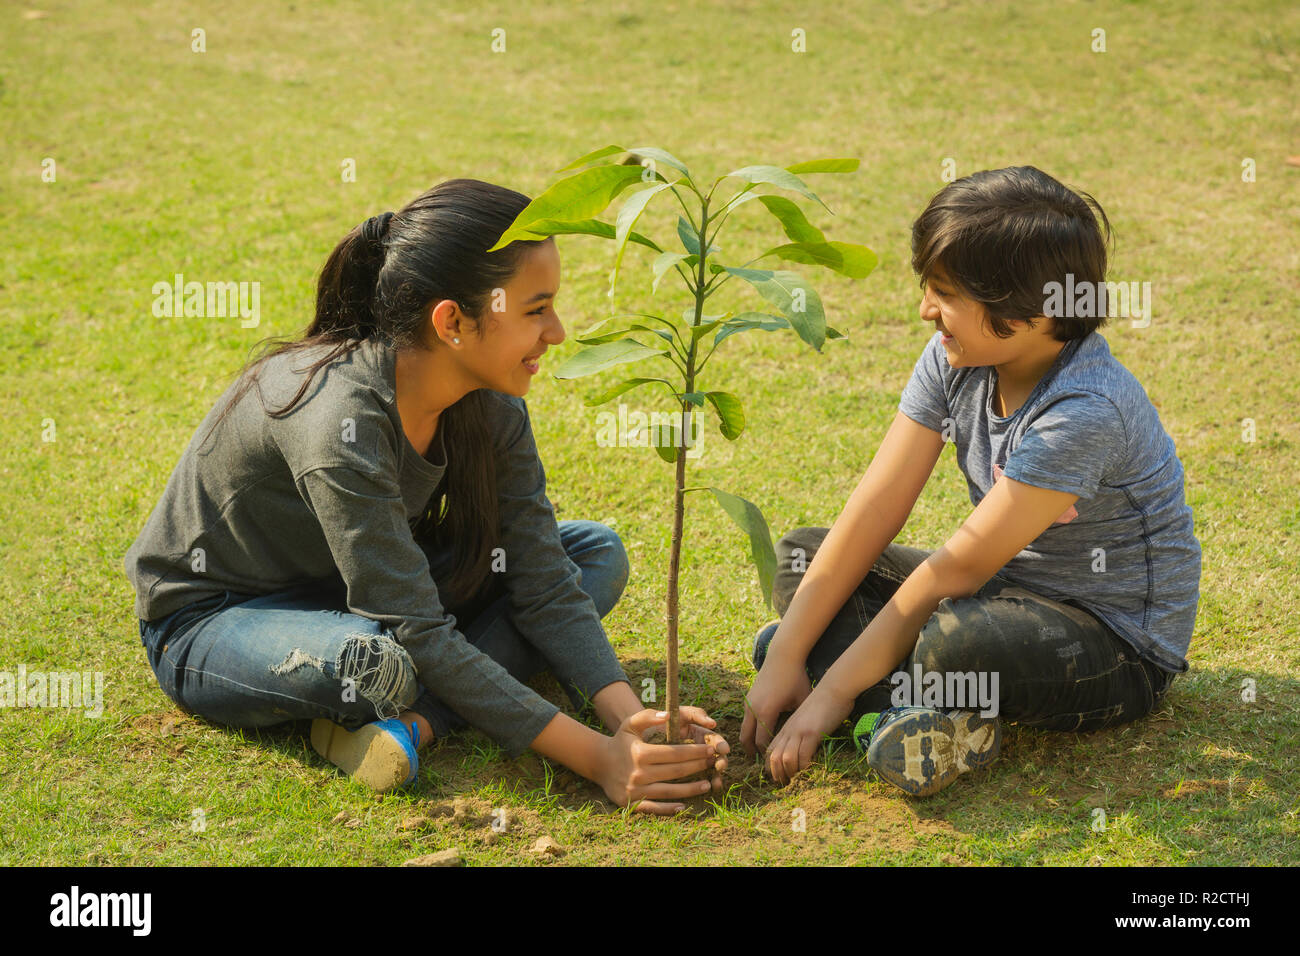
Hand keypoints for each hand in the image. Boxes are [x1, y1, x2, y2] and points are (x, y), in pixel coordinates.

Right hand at [598, 708, 723, 814]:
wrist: (599, 762)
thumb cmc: (620, 741)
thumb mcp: (630, 724)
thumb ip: (648, 716)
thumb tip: (668, 714)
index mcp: (641, 753)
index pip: (674, 753)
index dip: (695, 751)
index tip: (710, 748)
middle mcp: (639, 773)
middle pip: (676, 771)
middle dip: (698, 766)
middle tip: (713, 763)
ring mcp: (636, 790)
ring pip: (669, 791)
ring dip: (691, 789)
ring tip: (707, 784)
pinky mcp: (632, 803)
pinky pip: (654, 808)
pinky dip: (669, 809)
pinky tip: (684, 806)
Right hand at [740, 650, 812, 756]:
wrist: (783, 655)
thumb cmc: (796, 677)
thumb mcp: (801, 700)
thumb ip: (800, 720)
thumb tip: (808, 740)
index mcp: (766, 712)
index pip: (762, 743)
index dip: (768, 756)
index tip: (777, 765)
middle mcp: (753, 709)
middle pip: (747, 739)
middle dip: (754, 753)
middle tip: (764, 765)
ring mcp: (748, 703)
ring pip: (744, 730)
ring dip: (751, 741)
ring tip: (761, 753)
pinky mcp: (748, 698)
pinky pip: (746, 720)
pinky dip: (751, 730)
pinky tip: (762, 734)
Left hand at [763, 686, 853, 784]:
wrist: (834, 687)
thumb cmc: (823, 704)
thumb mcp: (806, 719)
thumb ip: (800, 733)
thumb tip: (801, 751)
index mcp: (786, 728)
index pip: (770, 750)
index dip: (770, 767)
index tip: (778, 778)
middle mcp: (789, 730)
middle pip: (773, 757)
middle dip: (776, 774)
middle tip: (785, 785)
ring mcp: (800, 731)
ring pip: (785, 758)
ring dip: (790, 773)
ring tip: (796, 781)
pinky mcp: (813, 732)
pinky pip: (804, 754)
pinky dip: (805, 765)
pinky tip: (810, 769)